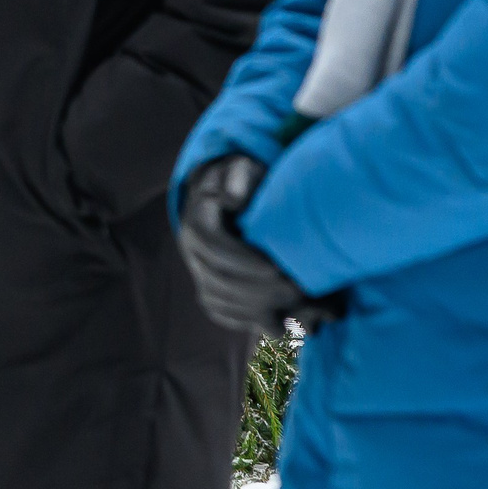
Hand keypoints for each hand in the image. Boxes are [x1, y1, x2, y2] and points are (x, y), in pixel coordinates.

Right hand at [177, 155, 345, 334]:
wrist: (230, 193)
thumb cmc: (243, 179)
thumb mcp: (241, 169)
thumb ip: (238, 178)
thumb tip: (233, 198)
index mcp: (197, 221)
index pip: (215, 247)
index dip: (244, 261)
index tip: (277, 267)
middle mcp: (192, 250)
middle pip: (218, 279)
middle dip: (257, 289)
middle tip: (296, 291)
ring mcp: (198, 271)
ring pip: (219, 300)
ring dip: (255, 308)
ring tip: (292, 305)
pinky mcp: (208, 288)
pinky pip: (221, 311)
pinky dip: (246, 318)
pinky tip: (276, 318)